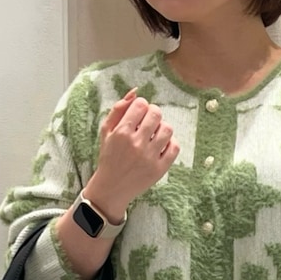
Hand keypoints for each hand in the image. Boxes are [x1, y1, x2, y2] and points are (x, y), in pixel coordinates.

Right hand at [94, 87, 179, 210]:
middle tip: (147, 124)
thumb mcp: (106, 131)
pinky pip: (174, 147)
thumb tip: (135, 91)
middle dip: (152, 114)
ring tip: (154, 135)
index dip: (140, 106)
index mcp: (122, 133)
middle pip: (156, 113)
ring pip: (167, 129)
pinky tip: (160, 146)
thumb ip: (118, 109)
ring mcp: (149, 158)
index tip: (137, 115)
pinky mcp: (159, 169)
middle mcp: (136, 144)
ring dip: (161, 128)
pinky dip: (170, 144)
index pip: (141, 104)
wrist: (112, 188)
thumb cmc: (109, 156)